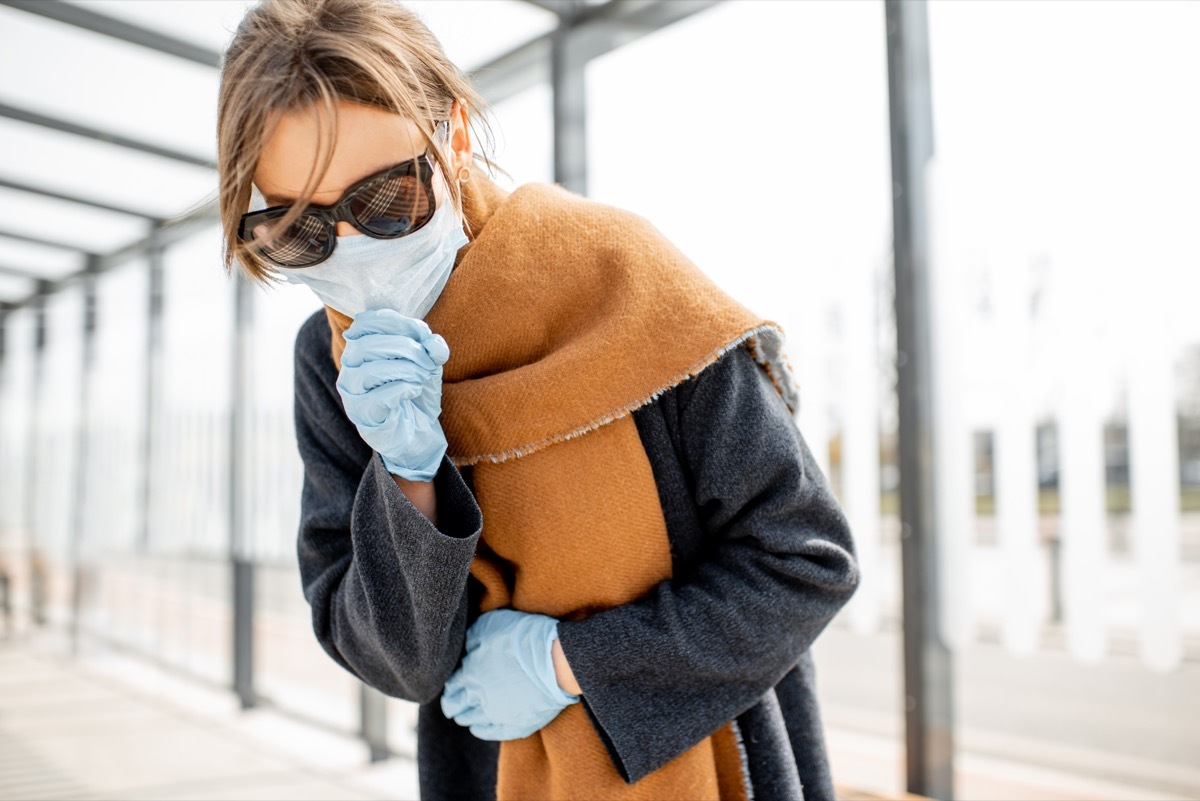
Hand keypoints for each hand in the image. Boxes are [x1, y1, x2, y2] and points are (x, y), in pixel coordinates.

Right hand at [336, 309, 449, 481]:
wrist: (416, 431)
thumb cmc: (415, 391)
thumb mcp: (428, 364)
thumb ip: (432, 349)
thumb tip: (434, 343)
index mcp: (361, 346)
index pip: (366, 321)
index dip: (398, 322)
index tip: (423, 334)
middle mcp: (349, 367)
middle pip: (367, 345)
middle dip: (406, 348)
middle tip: (428, 362)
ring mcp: (352, 392)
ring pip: (370, 371)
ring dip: (405, 369)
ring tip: (423, 376)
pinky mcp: (363, 415)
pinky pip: (378, 397)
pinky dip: (403, 388)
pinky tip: (414, 390)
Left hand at [441, 609, 578, 740]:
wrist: (556, 662)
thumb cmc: (524, 638)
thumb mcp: (491, 625)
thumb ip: (473, 637)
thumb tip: (467, 646)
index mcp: (471, 674)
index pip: (452, 685)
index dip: (451, 685)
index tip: (451, 686)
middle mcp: (479, 697)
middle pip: (457, 705)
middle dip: (452, 704)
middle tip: (451, 704)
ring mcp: (497, 714)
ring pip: (472, 720)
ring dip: (465, 716)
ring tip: (463, 715)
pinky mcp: (517, 725)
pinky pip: (492, 733)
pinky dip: (481, 731)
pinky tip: (478, 728)